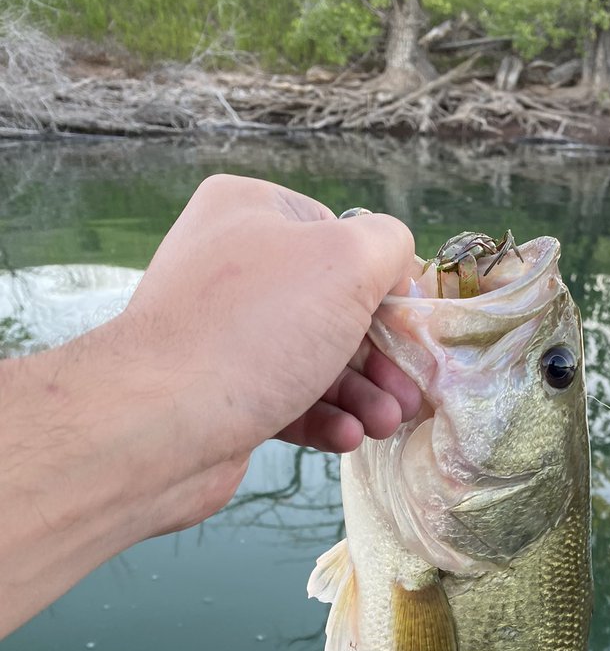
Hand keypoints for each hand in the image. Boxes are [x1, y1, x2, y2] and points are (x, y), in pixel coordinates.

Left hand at [0, 175, 422, 637]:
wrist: (160, 422)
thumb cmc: (257, 328)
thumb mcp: (346, 262)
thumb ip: (386, 245)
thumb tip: (395, 259)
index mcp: (250, 212)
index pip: (338, 235)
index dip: (381, 282)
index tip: (408, 326)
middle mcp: (230, 265)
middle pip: (332, 306)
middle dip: (379, 356)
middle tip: (409, 393)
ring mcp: (221, 332)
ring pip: (314, 359)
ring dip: (361, 394)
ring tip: (386, 425)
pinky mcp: (219, 394)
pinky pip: (286, 398)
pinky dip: (323, 417)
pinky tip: (347, 438)